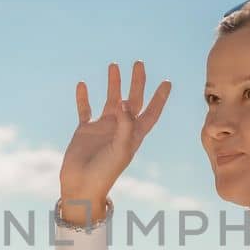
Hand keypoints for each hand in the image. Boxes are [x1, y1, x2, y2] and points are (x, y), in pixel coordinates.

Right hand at [59, 61, 170, 223]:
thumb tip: (124, 102)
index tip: (167, 82)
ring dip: (113, 84)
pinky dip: (83, 98)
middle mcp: (120, 129)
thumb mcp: (121, 149)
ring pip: (110, 100)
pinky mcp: (85, 131)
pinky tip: (82, 84)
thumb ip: (126, 125)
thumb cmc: (105, 172)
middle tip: (139, 63)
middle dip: (137, 83)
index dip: (160, 98)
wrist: (82, 186)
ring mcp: (103, 128)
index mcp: (134, 135)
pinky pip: (85, 110)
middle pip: (132, 101)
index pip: (151, 112)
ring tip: (114, 66)